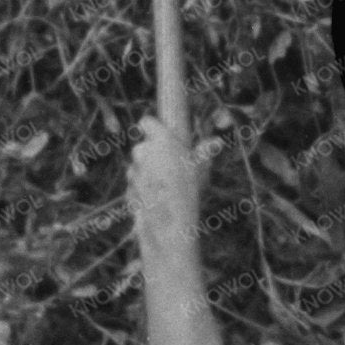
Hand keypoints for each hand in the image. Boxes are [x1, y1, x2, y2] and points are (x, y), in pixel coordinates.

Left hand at [130, 112, 215, 259]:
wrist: (171, 221)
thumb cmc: (189, 191)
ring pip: (136, 167)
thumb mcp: (201, 169)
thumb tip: (216, 142)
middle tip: (167, 166)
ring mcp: (134, 170)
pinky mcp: (128, 188)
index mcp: (162, 140)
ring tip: (163, 186)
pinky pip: (133, 186)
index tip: (158, 133)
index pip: (146, 122)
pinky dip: (140, 190)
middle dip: (150, 154)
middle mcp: (144, 152)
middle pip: (141, 146)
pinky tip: (155, 199)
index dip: (151, 127)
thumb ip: (205, 152)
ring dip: (145, 173)